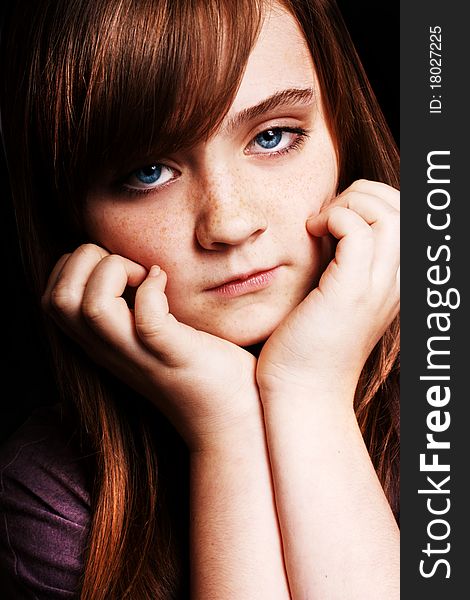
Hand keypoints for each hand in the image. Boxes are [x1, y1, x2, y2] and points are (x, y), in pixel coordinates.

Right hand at [42, 244, 259, 450]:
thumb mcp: (146, 335)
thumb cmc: (195, 365)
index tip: (114, 267)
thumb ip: (127, 307)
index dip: (73, 267)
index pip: (51, 298)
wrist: (227, 418)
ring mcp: (139, 355)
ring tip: (144, 274)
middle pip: (58, 299)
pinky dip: (153, 289)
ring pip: (91, 307)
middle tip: (129, 267)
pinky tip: (165, 282)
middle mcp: (109, 350)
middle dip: (86, 261)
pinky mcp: (173, 356)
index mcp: (99, 343)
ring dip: (115, 272)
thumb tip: (127, 263)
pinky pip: (147, 320)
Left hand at [257, 179, 399, 400]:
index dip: (373, 201)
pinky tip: (312, 232)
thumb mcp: (336, 295)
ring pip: (387, 213)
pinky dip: (334, 219)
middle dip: (362, 195)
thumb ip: (345, 262)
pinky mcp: (351, 292)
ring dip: (348, 205)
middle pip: (402, 207)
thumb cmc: (310, 344)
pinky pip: (358, 231)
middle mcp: (398, 283)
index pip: (406, 216)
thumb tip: (332, 222)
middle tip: (327, 217)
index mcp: (397, 281)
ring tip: (320, 225)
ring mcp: (378, 288)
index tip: (336, 218)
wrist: (301, 391)